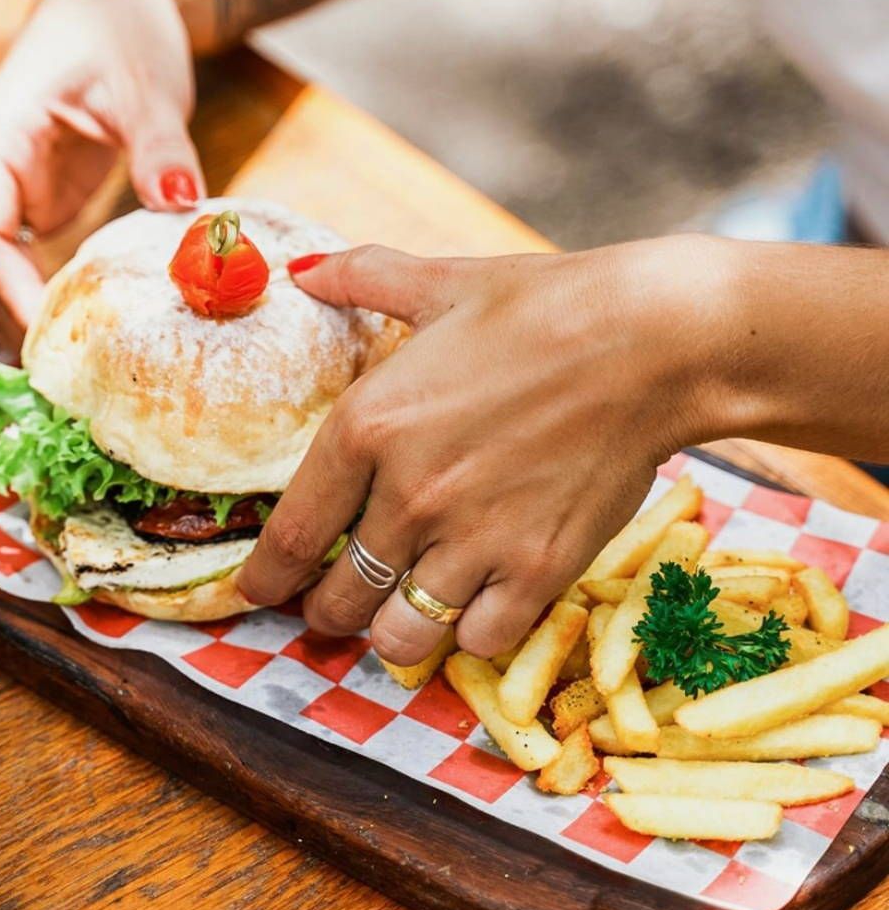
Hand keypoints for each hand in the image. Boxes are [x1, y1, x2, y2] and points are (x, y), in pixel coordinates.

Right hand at [0, 0, 203, 351]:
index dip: (8, 292)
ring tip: (75, 380)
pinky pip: (43, 263)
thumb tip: (182, 205)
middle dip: (13, 324)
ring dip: (32, 322)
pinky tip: (93, 338)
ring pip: (6, 274)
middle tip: (64, 384)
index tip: (50, 339)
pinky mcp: (51, 202)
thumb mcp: (145, 83)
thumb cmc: (120, 21)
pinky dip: (61, 301)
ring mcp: (22, 190)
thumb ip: (159, 146)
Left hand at [238, 236, 725, 664]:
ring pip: (399, 636)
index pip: (290, 533)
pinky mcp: (538, 570)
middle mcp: (409, 493)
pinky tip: (475, 602)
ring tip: (400, 613)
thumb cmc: (543, 306)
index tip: (256, 594)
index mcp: (368, 425)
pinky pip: (478, 641)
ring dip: (391, 632)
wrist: (653, 339)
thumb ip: (361, 277)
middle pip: (337, 598)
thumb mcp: (442, 283)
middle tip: (336, 602)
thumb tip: (300, 267)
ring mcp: (474, 538)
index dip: (263, 578)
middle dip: (325, 611)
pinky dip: (469, 631)